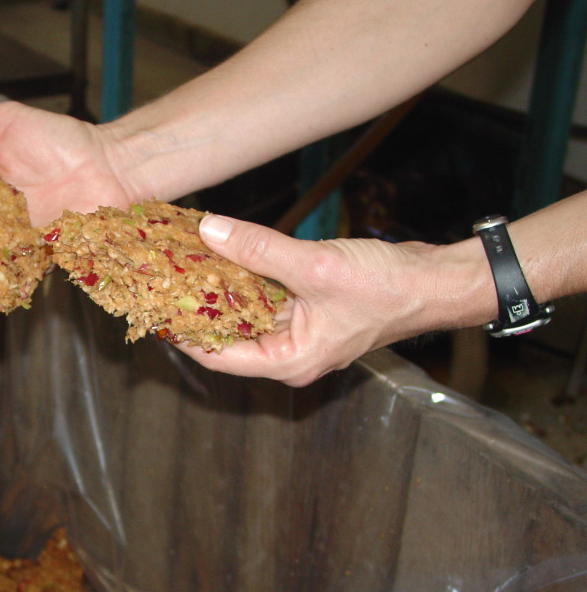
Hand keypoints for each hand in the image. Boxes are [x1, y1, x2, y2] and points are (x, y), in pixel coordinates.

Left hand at [179, 215, 491, 386]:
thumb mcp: (315, 267)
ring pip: (246, 313)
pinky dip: (246, 278)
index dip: (182, 333)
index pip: (217, 356)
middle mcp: (289, 353)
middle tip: (164, 278)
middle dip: (197, 307)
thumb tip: (210, 231)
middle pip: (228, 334)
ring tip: (185, 262)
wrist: (437, 282)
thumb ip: (260, 250)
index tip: (153, 308)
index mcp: (288, 361)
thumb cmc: (388, 289)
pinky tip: (225, 253)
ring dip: (219, 289)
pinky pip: (266, 297)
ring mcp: (299, 332)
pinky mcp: (308, 310)